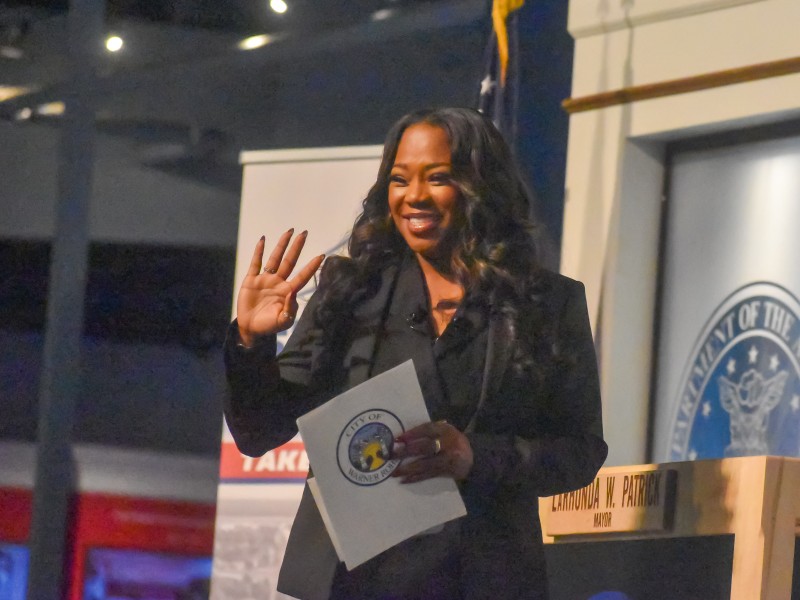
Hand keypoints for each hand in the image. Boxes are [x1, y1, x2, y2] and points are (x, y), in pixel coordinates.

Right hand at [236, 229, 324, 346]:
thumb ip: (289, 310)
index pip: (302, 276)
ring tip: (289, 231)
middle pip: (290, 261)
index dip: (312, 266)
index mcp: (288, 292)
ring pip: (275, 258)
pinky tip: (263, 240)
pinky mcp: (251, 280)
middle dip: (297, 247)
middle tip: (305, 233)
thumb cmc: (269, 326)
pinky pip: (255, 263)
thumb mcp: (282, 321)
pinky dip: (259, 251)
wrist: (250, 329)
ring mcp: (265, 279)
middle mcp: (279, 282)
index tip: (322, 255)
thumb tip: (293, 293)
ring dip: (281, 245)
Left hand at [391, 420, 472, 482]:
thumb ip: (429, 431)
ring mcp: (447, 459)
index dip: (413, 434)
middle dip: (407, 451)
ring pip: (425, 464)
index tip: (398, 438)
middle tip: (392, 454)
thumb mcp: (445, 430)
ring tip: (393, 472)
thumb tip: (404, 437)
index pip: (428, 430)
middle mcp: (448, 444)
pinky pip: (428, 475)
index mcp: (446, 430)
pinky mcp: (446, 472)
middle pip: (425, 447)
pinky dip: (415, 478)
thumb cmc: (453, 441)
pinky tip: (403, 480)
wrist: (472, 459)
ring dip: (408, 468)